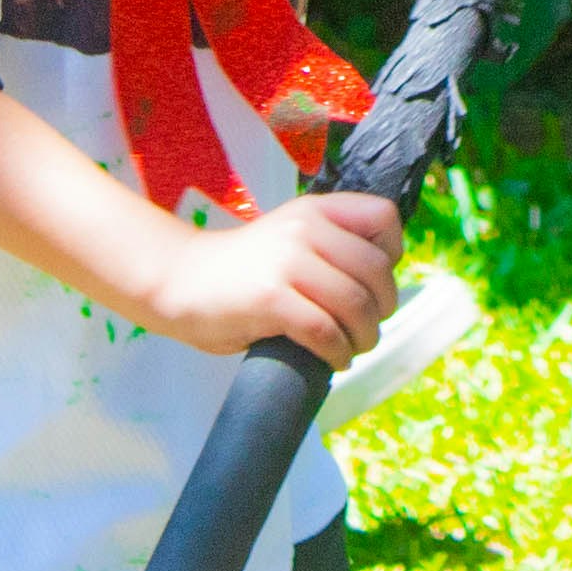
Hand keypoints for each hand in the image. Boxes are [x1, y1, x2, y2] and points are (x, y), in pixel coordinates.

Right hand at [132, 190, 402, 362]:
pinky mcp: (270, 299)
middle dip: (382, 309)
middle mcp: (306, 228)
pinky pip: (325, 331)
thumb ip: (330, 247)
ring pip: (356, 304)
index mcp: (316, 210)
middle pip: (376, 270)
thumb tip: (379, 289)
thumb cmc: (242, 269)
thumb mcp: (290, 237)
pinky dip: (338, 353)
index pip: (384, 218)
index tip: (374, 283)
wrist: (180, 280)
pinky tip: (332, 360)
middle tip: (366, 329)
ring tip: (350, 349)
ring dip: (364, 337)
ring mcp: (287, 262)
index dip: (391, 255)